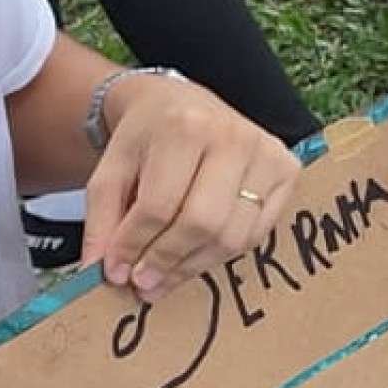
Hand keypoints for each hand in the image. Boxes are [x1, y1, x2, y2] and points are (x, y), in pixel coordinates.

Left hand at [82, 69, 301, 297]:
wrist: (181, 103)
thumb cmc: (144, 140)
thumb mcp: (109, 171)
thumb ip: (101, 221)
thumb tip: (100, 273)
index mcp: (183, 128)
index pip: (159, 206)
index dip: (134, 246)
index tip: (115, 273)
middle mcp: (232, 137)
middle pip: (201, 222)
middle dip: (167, 260)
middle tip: (142, 284)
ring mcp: (267, 153)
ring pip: (233, 235)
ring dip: (194, 266)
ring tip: (163, 279)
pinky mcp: (287, 170)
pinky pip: (257, 232)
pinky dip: (223, 254)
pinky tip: (194, 258)